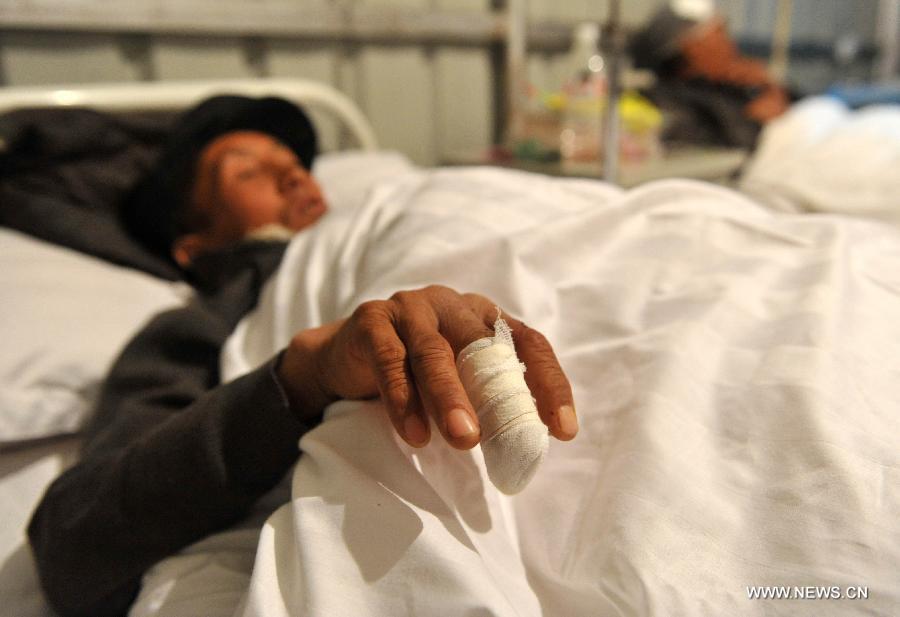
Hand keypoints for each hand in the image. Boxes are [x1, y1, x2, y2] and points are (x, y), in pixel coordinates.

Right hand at [277, 285, 576, 448]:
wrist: (342, 359)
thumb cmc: (412, 376)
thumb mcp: (456, 383)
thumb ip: (485, 400)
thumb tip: (523, 449)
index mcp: (484, 318)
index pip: (529, 344)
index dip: (550, 384)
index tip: (563, 430)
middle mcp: (453, 305)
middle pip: (482, 345)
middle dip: (498, 395)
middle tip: (508, 440)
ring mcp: (411, 308)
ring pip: (435, 352)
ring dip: (449, 398)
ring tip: (462, 439)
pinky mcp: (373, 321)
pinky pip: (391, 360)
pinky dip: (402, 399)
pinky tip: (414, 434)